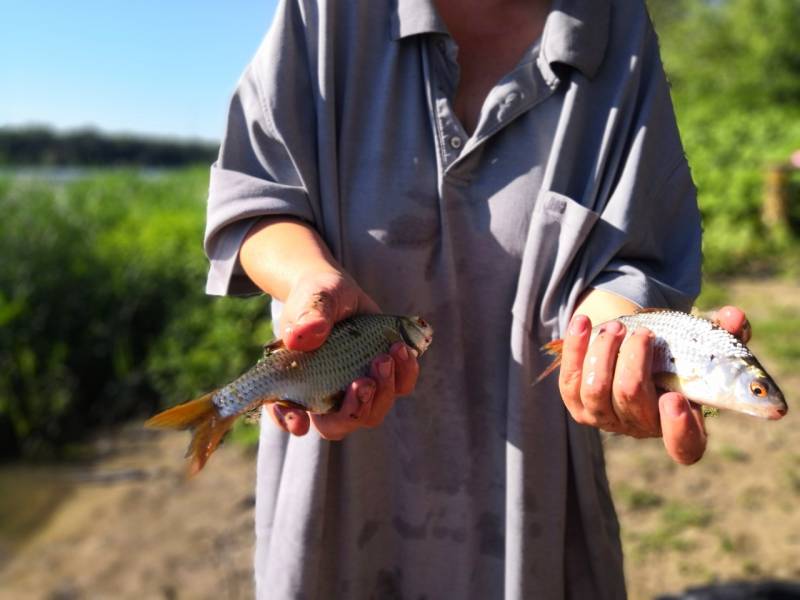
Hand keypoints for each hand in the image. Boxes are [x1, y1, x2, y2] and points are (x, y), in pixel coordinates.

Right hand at [265, 270, 419, 439]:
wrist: (341, 292)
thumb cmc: (316, 297)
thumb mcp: (312, 298)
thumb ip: (309, 316)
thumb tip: (307, 334)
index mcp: (294, 383)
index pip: (286, 414)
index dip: (290, 422)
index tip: (300, 421)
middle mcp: (324, 396)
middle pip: (337, 425)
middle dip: (353, 411)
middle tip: (363, 382)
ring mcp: (355, 391)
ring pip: (371, 414)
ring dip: (383, 391)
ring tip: (385, 357)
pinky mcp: (382, 379)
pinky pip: (399, 388)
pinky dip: (404, 374)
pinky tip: (401, 349)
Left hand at [558, 305, 750, 464]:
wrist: (633, 352)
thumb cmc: (676, 353)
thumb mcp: (705, 346)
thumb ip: (726, 334)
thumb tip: (733, 317)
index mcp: (681, 425)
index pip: (684, 446)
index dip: (679, 429)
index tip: (675, 399)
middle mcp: (640, 427)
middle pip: (632, 398)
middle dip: (635, 360)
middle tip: (644, 334)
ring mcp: (604, 418)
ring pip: (596, 389)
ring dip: (605, 352)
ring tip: (617, 327)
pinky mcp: (576, 403)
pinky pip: (570, 378)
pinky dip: (576, 347)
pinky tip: (584, 322)